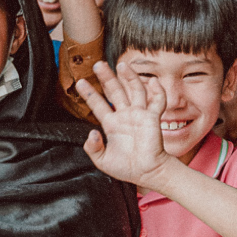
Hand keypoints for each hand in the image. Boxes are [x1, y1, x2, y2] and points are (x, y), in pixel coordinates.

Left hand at [77, 58, 173, 188]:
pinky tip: (152, 81)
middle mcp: (124, 116)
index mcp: (112, 124)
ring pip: (134, 90)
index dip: (89, 93)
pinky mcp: (152, 118)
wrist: (147, 173)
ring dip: (129, 77)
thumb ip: (93, 148)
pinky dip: (157, 91)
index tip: (80, 82)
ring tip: (122, 64)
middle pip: (114, 91)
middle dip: (106, 77)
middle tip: (98, 64)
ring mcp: (139, 115)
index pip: (98, 104)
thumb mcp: (102, 161)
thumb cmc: (127, 168)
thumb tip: (91, 133)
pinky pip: (157, 102)